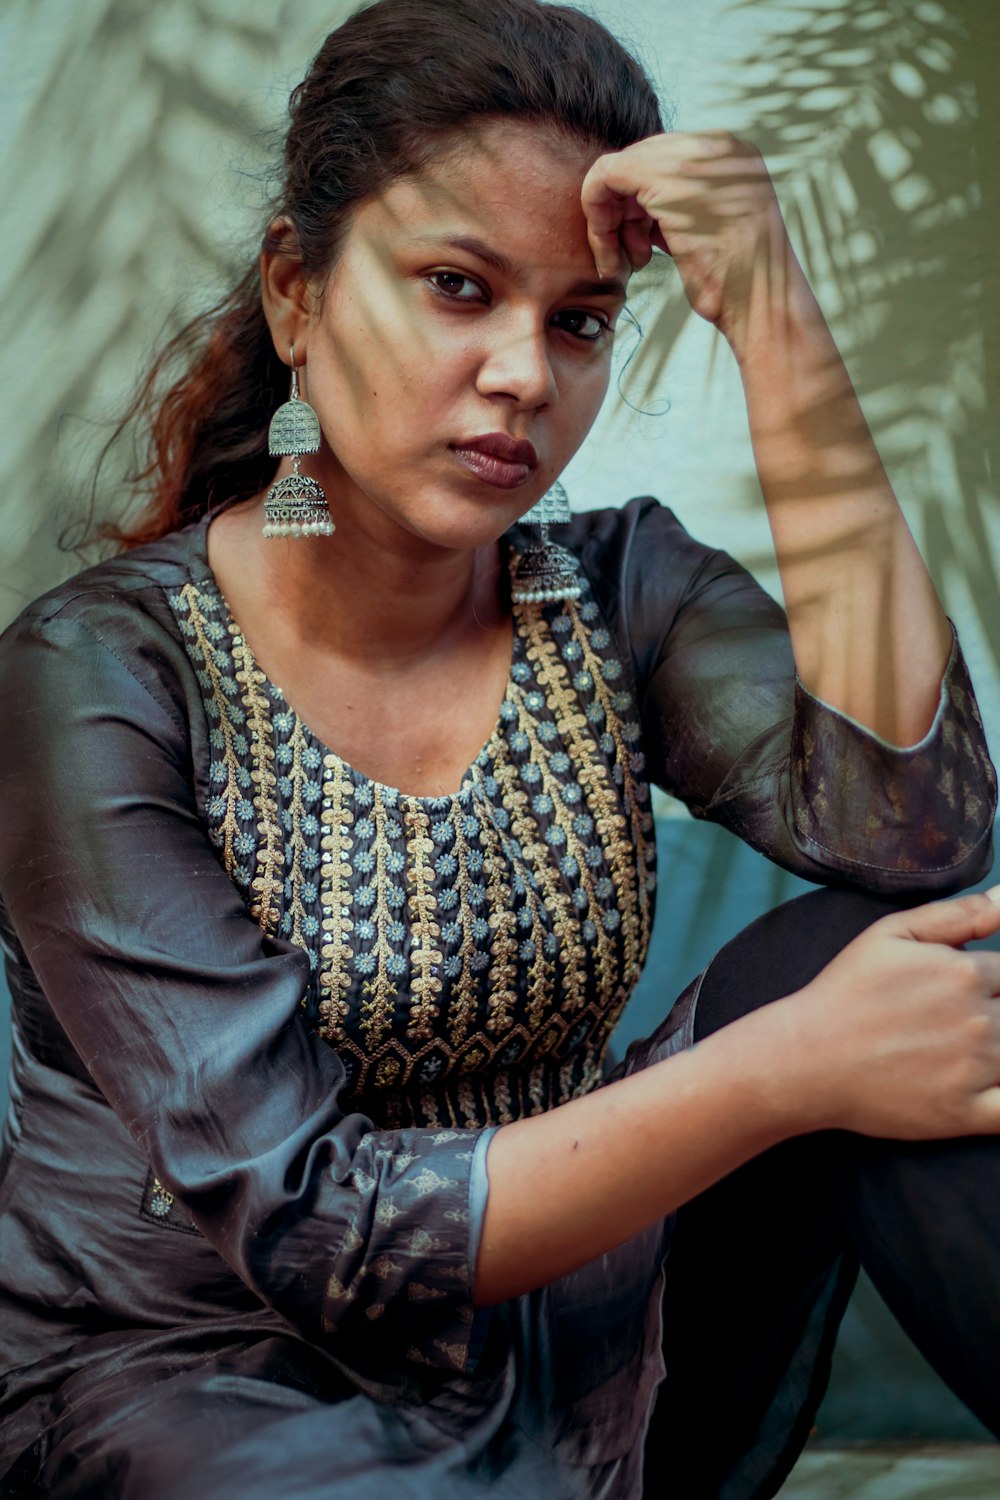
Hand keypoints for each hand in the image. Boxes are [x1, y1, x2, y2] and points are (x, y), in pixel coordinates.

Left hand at [580, 132, 796, 351]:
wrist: (761, 305)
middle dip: (623, 211)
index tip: (640, 244)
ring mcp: (693, 157)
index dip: (640, 203)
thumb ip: (682, 204)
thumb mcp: (711, 229)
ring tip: (631, 261)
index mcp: (732, 153)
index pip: (662, 159)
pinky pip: (606, 177)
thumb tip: (640, 204)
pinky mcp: (665, 179)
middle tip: (628, 255)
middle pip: (640, 162)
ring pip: (620, 170)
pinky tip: (610, 257)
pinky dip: (597, 218)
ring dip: (612, 222)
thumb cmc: (738, 283)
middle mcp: (716, 145)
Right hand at [771, 890, 999, 1139]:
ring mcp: (975, 1071)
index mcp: (964, 973)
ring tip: (954, 1047)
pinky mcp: (965, 1114)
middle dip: (994, 1013)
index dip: (991, 983)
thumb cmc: (846, 992)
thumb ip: (957, 914)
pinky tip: (990, 1082)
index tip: (967, 993)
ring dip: (997, 1049)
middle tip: (951, 1022)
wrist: (806, 1059)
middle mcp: (977, 1021)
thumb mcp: (891, 934)